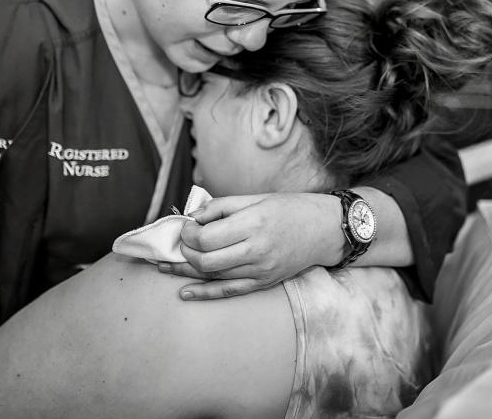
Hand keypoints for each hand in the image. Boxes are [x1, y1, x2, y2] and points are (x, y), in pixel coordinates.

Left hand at [159, 192, 343, 299]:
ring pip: (214, 276)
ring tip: (166, 265)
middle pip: (206, 260)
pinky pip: (229, 292)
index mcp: (253, 224)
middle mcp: (256, 251)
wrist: (325, 230)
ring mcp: (261, 271)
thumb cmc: (291, 208)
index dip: (188, 234)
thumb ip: (222, 206)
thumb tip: (192, 217)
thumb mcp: (257, 198)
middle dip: (185, 253)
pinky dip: (205, 293)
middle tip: (180, 243)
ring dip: (187, 271)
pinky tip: (185, 292)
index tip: (185, 226)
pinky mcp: (264, 283)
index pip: (207, 237)